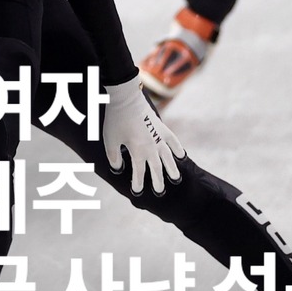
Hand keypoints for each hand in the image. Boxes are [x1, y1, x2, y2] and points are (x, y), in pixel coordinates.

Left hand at [103, 79, 184, 194]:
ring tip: (176, 178)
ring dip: (172, 169)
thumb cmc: (116, 120)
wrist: (126, 98)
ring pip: (168, 157)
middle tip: (160, 191)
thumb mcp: (110, 141)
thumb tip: (118, 169)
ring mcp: (159, 138)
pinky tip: (181, 156)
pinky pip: (173, 140)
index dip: (138, 184)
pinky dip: (178, 148)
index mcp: (138, 153)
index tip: (137, 192)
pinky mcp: (162, 127)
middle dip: (158, 182)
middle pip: (157, 169)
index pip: (139, 174)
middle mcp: (151, 148)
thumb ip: (114, 158)